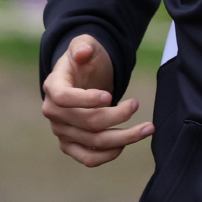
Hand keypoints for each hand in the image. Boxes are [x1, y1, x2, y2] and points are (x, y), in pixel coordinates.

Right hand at [40, 33, 152, 166]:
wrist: (83, 77)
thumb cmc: (85, 60)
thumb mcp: (85, 44)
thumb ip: (83, 45)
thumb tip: (83, 52)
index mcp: (53, 86)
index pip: (64, 98)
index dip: (87, 99)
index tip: (110, 96)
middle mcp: (53, 112)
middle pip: (86, 122)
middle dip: (117, 116)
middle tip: (137, 103)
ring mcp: (61, 131)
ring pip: (93, 142)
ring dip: (124, 138)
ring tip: (148, 128)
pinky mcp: (71, 144)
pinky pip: (88, 158)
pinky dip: (108, 155)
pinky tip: (126, 144)